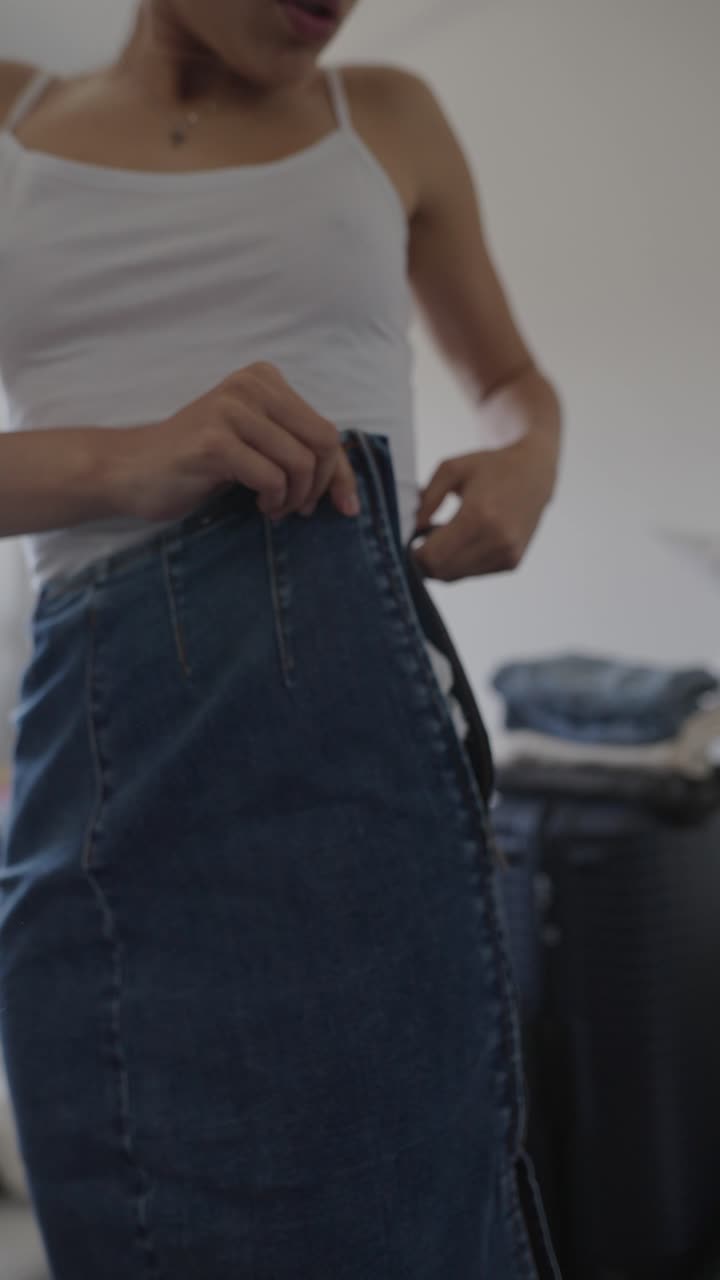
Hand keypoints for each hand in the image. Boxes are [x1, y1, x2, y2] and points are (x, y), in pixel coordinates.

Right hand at [105, 363, 360, 523]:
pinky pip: (272, 478)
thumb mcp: (253, 444)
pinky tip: (257, 505)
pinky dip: (272, 500)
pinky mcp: (214, 441)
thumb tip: (348, 487)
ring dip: (293, 498)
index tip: (345, 506)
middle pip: (323, 442)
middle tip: (297, 509)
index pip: (327, 429)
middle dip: (320, 486)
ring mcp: (231, 410)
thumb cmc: (196, 463)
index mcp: (263, 380)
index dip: (341, 473)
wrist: (129, 470)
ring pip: (300, 463)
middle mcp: (249, 386)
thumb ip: (293, 447)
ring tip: (271, 507)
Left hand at [412, 435, 557, 582]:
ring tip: (442, 534)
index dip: (412, 554)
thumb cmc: (490, 467)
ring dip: (440, 562)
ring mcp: (507, 555)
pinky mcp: (512, 563)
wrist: (535, 473)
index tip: (405, 540)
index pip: (432, 557)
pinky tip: (461, 539)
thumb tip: (411, 528)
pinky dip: (458, 562)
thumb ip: (426, 498)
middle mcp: (496, 541)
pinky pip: (471, 573)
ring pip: (454, 576)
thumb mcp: (451, 469)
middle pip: (440, 571)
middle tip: (419, 538)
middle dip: (422, 560)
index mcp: (478, 516)